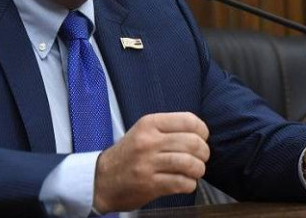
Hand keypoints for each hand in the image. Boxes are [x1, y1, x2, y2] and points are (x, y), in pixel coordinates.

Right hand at [92, 112, 209, 212]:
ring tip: (195, 171)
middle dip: (204, 152)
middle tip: (202, 158)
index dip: (202, 131)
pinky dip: (190, 184)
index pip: (188, 120)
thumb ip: (168, 129)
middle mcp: (149, 141)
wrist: (101, 179)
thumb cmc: (128, 155)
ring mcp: (148, 164)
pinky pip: (181, 183)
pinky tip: (185, 183)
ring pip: (189, 163)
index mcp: (149, 124)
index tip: (202, 138)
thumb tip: (199, 134)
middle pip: (192, 143)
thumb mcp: (143, 132)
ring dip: (199, 169)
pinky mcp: (149, 185)